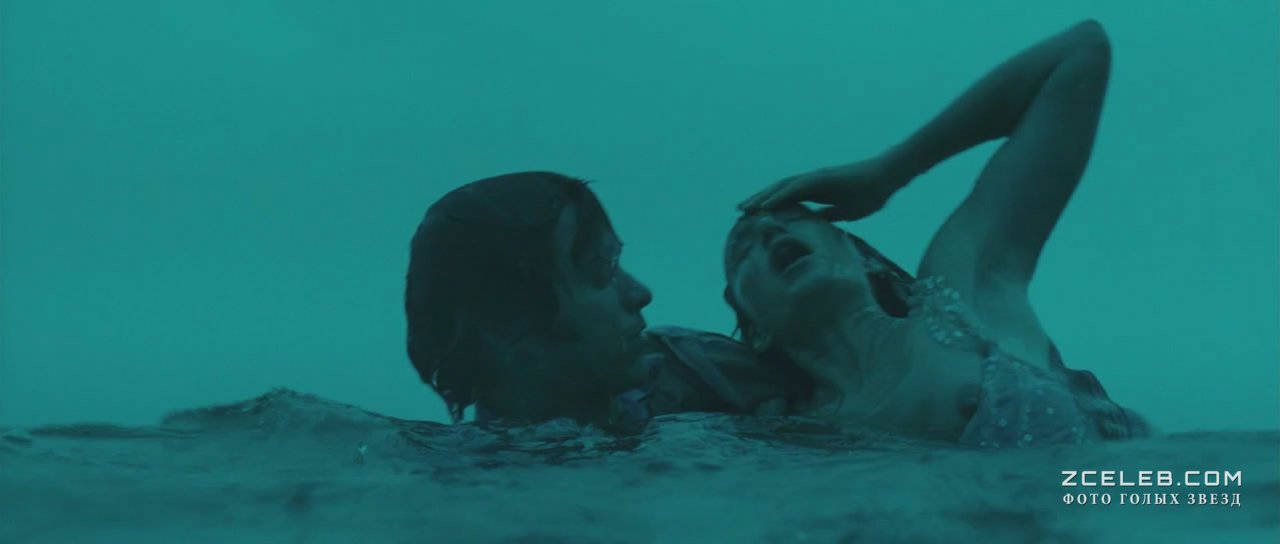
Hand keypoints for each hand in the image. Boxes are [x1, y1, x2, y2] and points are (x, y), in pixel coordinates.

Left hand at [738, 157, 908, 221]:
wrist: (888, 178)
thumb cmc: (870, 193)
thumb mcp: (845, 212)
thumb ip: (828, 216)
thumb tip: (815, 225)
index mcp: (815, 191)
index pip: (785, 200)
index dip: (768, 207)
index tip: (752, 218)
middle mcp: (810, 182)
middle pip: (778, 192)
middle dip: (757, 201)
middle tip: (738, 212)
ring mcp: (815, 178)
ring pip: (782, 187)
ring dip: (762, 197)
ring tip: (745, 207)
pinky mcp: (821, 177)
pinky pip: (796, 187)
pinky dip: (779, 195)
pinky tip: (767, 203)